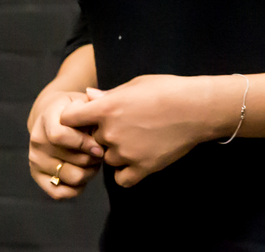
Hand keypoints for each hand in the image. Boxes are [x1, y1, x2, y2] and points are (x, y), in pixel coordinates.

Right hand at [28, 90, 103, 198]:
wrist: (52, 115)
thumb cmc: (73, 108)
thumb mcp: (82, 101)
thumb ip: (92, 107)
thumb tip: (100, 118)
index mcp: (47, 117)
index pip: (59, 136)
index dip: (83, 144)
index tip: (99, 147)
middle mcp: (37, 139)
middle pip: (69, 160)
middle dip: (92, 160)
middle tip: (102, 154)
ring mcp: (35, 159)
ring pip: (69, 177)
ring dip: (89, 173)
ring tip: (95, 162)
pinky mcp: (36, 175)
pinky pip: (59, 193)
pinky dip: (77, 188)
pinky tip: (84, 175)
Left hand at [60, 74, 212, 187]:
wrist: (194, 109)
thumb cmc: (166, 90)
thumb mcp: (134, 85)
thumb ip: (108, 95)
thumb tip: (88, 97)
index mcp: (106, 108)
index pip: (70, 119)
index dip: (75, 118)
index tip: (84, 118)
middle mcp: (111, 132)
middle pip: (92, 139)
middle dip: (103, 134)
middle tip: (125, 125)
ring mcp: (125, 153)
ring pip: (108, 158)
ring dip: (116, 152)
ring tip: (137, 138)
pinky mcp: (141, 169)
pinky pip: (121, 178)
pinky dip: (126, 171)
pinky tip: (137, 158)